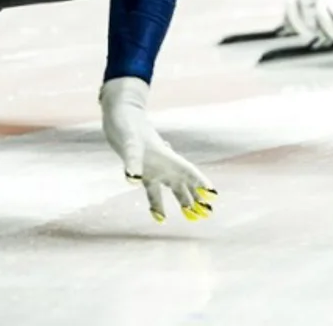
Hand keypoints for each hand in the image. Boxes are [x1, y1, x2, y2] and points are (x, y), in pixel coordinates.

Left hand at [99, 77, 216, 222]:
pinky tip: (160, 217)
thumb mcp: (129, 143)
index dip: (200, 183)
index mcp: (166, 156)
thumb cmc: (126, 124)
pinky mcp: (143, 170)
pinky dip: (157, 204)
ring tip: (191, 218)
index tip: (213, 196)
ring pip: (173, 188)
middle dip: (197, 198)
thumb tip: (131, 181)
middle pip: (184, 183)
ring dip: (182, 202)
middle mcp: (163, 164)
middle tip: (208, 214)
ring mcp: (154, 167)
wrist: (119, 113)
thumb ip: (132, 161)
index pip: (188, 172)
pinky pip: (153, 191)